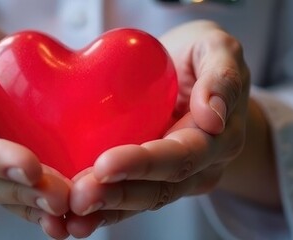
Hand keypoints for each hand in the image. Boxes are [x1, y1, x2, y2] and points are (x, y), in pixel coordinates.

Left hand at [66, 20, 256, 236]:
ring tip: (70, 213)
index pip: (181, 156)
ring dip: (105, 211)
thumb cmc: (202, 55)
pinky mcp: (150, 182)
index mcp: (219, 138)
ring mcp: (176, 180)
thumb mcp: (218, 47)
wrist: (193, 73)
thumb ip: (222, 75)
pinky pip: (127, 203)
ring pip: (141, 201)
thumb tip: (213, 116)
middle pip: (160, 188)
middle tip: (79, 195)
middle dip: (118, 195)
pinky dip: (100, 214)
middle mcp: (200, 167)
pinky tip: (71, 220)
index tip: (105, 164)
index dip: (144, 163)